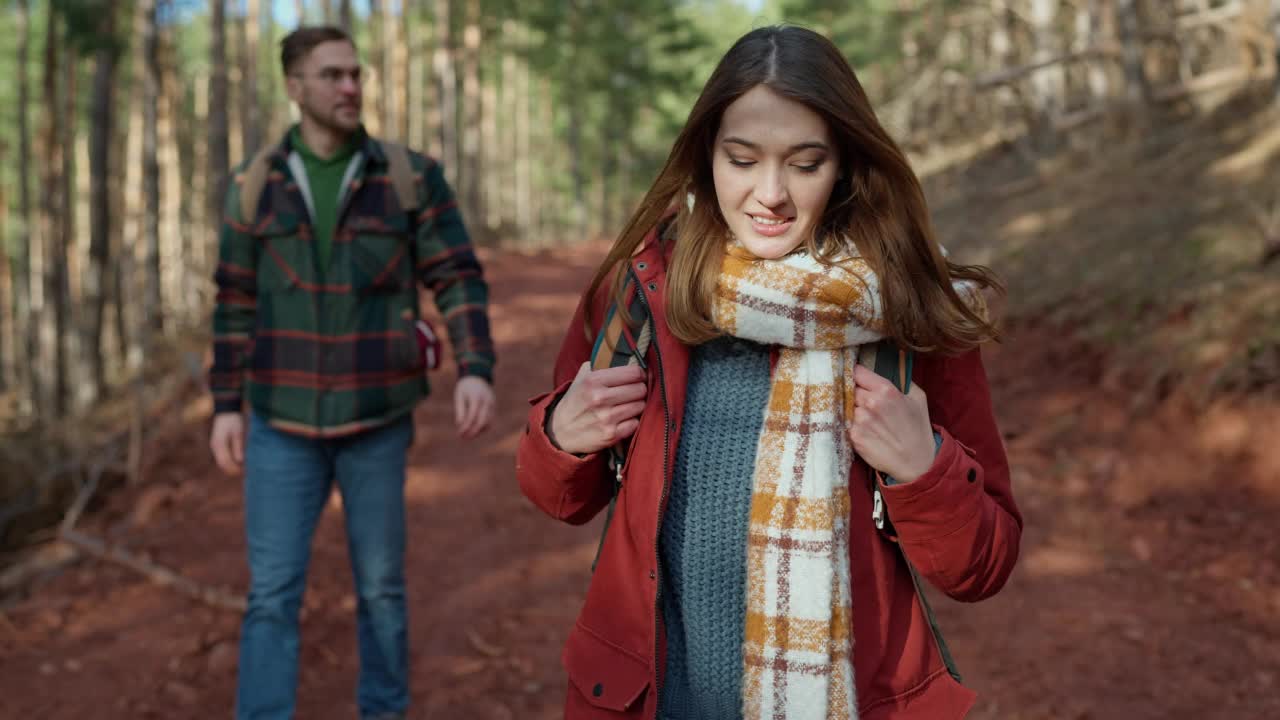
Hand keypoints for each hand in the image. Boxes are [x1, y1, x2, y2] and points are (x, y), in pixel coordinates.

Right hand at [209, 412, 245, 475]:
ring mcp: (217, 447)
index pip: (225, 464)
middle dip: (235, 470)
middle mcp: (216, 448)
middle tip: (248, 472)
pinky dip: (233, 462)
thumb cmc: (234, 420)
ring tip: (247, 467)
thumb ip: (238, 446)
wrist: (228, 410)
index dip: (235, 470)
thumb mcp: (238, 432)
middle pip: (223, 466)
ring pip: (224, 463)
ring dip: (234, 467)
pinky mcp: (220, 446)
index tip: (246, 472)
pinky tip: (243, 461)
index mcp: (219, 445)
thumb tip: (240, 461)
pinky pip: (225, 458)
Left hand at [455, 376, 495, 438]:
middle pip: (482, 421)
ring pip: (488, 422)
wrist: (477, 376)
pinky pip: (490, 420)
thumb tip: (460, 424)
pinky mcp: (494, 407)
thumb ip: (460, 410)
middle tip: (464, 438)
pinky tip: (474, 430)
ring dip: (478, 431)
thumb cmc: (465, 387)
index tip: (459, 433)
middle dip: (473, 432)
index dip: (466, 427)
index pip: (472, 416)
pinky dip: (483, 427)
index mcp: (476, 397)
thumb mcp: (459, 395)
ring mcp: (492, 404)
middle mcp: (486, 401)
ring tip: (468, 436)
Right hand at [548, 362, 646, 454]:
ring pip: (640, 406)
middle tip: (632, 392)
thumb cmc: (576, 401)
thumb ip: (602, 364)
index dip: (639, 374)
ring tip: (626, 405)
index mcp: (593, 380)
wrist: (560, 431)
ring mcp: (606, 418)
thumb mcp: (582, 377)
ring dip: (636, 406)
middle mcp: (599, 398)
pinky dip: (631, 421)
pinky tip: (622, 419)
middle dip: (639, 390)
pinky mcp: (611, 435)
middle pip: (640, 389)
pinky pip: (635, 423)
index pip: (633, 373)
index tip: (638, 377)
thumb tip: (629, 356)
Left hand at [846, 364, 935, 482]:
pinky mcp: (854, 437)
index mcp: (886, 390)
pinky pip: (847, 423)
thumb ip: (901, 380)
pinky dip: (853, 424)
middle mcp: (870, 403)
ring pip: (847, 406)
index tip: (857, 377)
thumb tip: (888, 368)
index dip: (856, 374)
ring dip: (853, 409)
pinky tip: (866, 430)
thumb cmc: (918, 429)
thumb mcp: (917, 398)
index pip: (857, 372)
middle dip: (855, 392)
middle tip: (865, 400)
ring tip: (868, 418)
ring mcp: (860, 421)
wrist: (917, 462)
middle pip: (849, 388)